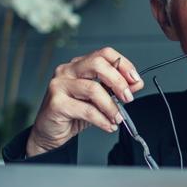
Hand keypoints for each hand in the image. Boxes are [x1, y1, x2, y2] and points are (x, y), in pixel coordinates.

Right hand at [26, 46, 144, 156]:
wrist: (50, 132)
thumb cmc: (73, 113)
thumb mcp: (100, 100)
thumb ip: (116, 90)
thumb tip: (136, 84)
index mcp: (79, 65)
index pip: (105, 54)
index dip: (124, 64)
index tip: (135, 80)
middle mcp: (67, 70)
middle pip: (98, 64)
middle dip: (118, 82)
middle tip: (127, 98)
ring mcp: (59, 85)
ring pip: (93, 89)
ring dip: (111, 106)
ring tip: (117, 118)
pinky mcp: (56, 103)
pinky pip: (86, 110)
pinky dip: (102, 119)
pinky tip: (108, 125)